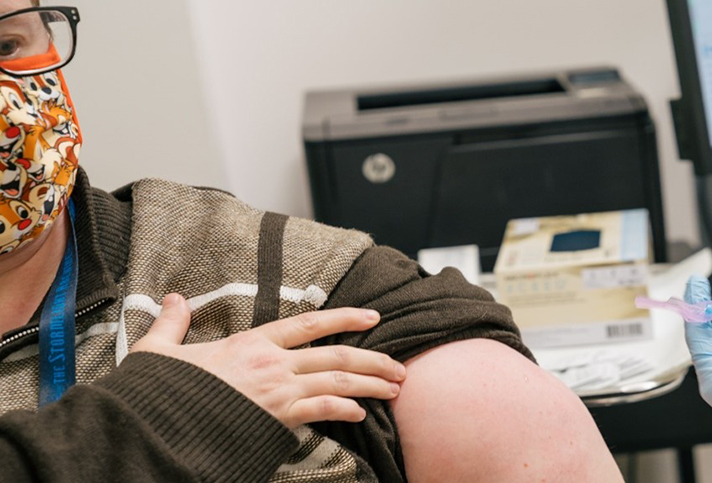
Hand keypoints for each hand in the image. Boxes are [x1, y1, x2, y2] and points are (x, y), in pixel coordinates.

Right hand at [132, 294, 407, 428]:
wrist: (155, 423)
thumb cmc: (161, 391)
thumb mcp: (161, 351)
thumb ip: (173, 324)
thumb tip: (173, 299)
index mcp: (251, 343)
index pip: (309, 323)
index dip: (345, 317)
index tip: (373, 317)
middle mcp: (271, 363)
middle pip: (336, 354)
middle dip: (374, 360)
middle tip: (399, 367)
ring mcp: (277, 390)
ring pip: (338, 380)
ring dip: (371, 385)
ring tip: (395, 389)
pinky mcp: (277, 417)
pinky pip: (322, 410)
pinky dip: (345, 410)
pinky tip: (360, 413)